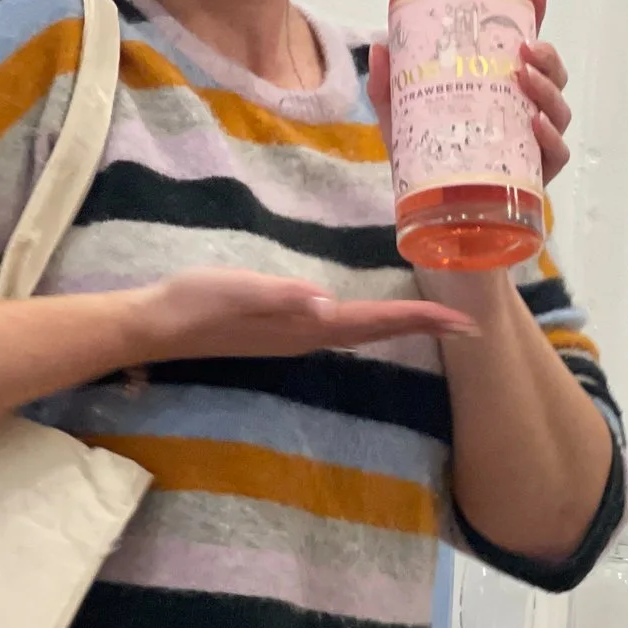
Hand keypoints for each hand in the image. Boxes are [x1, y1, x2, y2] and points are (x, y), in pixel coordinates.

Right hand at [133, 268, 477, 363]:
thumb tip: (325, 303)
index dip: (419, 319)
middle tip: (472, 326)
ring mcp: (298, 338)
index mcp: (307, 326)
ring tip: (440, 323)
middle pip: (380, 331)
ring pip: (366, 332)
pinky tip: (376, 318)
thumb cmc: (195, 302)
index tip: (462, 322)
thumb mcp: (237, 290)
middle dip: (426, 328)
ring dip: (404, 327)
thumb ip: (280, 296)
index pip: (376, 321)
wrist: (156, 325)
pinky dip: (374, 323)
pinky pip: (346, 329)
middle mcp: (310, 337)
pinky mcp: (285, 332)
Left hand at [368, 0, 574, 185]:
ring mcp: (532, 146)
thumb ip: (389, 88)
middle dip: (547, 58)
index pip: (525, 51)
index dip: (535, 18)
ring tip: (526, 79)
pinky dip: (551, 138)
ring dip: (549, 90)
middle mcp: (523, 114)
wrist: (432, 222)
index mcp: (499, 93)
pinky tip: (536, 124)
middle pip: (552, 77)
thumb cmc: (426, 167)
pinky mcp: (534, 178)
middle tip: (525, 49)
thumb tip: (381, 47)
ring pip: (559, 111)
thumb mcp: (401, 122)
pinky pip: (556, 155)